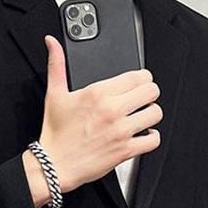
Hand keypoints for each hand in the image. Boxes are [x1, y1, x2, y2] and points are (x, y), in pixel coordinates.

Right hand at [34, 34, 161, 195]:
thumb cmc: (55, 134)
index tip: (138, 84)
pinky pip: (153, 140)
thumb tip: (52, 42)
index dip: (142, 78)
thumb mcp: (54, 95)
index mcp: (98, 93)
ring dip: (152, 114)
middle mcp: (111, 110)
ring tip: (143, 117)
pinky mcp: (125, 151)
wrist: (53, 165)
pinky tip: (143, 135)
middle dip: (149, 94)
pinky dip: (152, 137)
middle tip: (142, 100)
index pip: (138, 76)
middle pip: (151, 91)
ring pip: (156, 114)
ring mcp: (120, 131)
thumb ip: (57, 65)